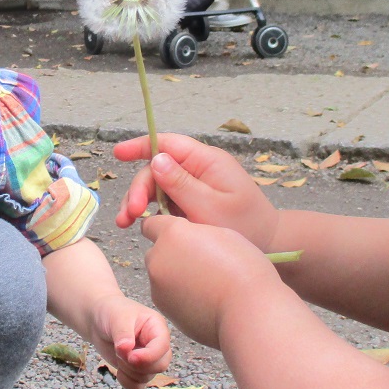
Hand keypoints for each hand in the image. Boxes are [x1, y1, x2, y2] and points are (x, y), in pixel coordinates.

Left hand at [86, 294, 171, 388]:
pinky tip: (119, 370)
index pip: (162, 346)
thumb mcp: (117, 318)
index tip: (130, 356)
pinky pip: (138, 385)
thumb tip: (126, 349)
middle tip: (121, 354)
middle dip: (138, 365)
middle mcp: (156, 344)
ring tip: (118, 354)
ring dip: (129, 371)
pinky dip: (127, 381)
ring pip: (148, 377)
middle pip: (160, 365)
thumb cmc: (111, 312)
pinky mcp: (137, 369)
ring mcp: (148, 358)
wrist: (98, 320)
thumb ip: (123, 333)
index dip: (149, 356)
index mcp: (157, 327)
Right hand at [114, 133, 279, 250]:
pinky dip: (153, 212)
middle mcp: (200, 169)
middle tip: (127, 215)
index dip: (140, 146)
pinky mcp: (194, 202)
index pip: (168, 143)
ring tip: (127, 224)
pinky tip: (145, 226)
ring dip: (141, 202)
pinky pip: (167, 201)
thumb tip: (155, 160)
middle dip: (139, 189)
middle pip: (158, 169)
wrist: (271, 245)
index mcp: (207, 161)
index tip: (117, 154)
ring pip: (159, 186)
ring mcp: (196, 185)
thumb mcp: (210, 207)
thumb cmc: (245, 226)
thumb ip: (181, 184)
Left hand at [140, 215, 282, 348]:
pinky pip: (167, 297)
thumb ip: (196, 233)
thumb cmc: (244, 269)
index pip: (151, 224)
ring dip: (175, 276)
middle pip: (156, 251)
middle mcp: (158, 259)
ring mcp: (158, 287)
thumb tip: (187, 240)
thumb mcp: (223, 234)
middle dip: (171, 254)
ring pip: (161, 275)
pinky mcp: (165, 309)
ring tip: (205, 285)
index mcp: (172, 234)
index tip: (180, 235)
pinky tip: (204, 300)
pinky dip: (179, 297)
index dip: (165, 229)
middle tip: (199, 262)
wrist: (249, 311)